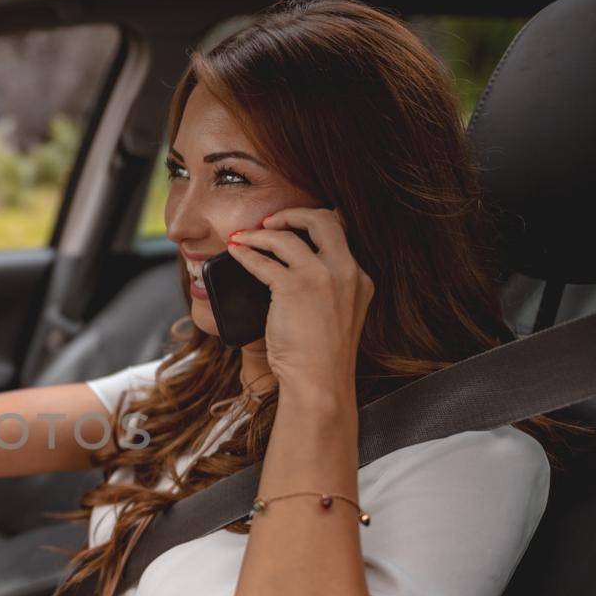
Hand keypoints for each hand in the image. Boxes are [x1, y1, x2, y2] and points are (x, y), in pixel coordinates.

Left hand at [224, 207, 372, 401]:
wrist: (320, 382)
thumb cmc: (321, 359)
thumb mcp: (338, 317)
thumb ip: (328, 291)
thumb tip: (291, 273)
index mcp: (360, 279)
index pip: (340, 235)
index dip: (314, 224)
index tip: (292, 226)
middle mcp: (347, 272)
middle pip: (323, 220)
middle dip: (294, 214)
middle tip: (270, 221)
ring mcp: (322, 277)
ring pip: (287, 236)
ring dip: (259, 233)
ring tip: (243, 236)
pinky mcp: (295, 287)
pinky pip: (263, 260)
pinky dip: (246, 253)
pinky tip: (235, 253)